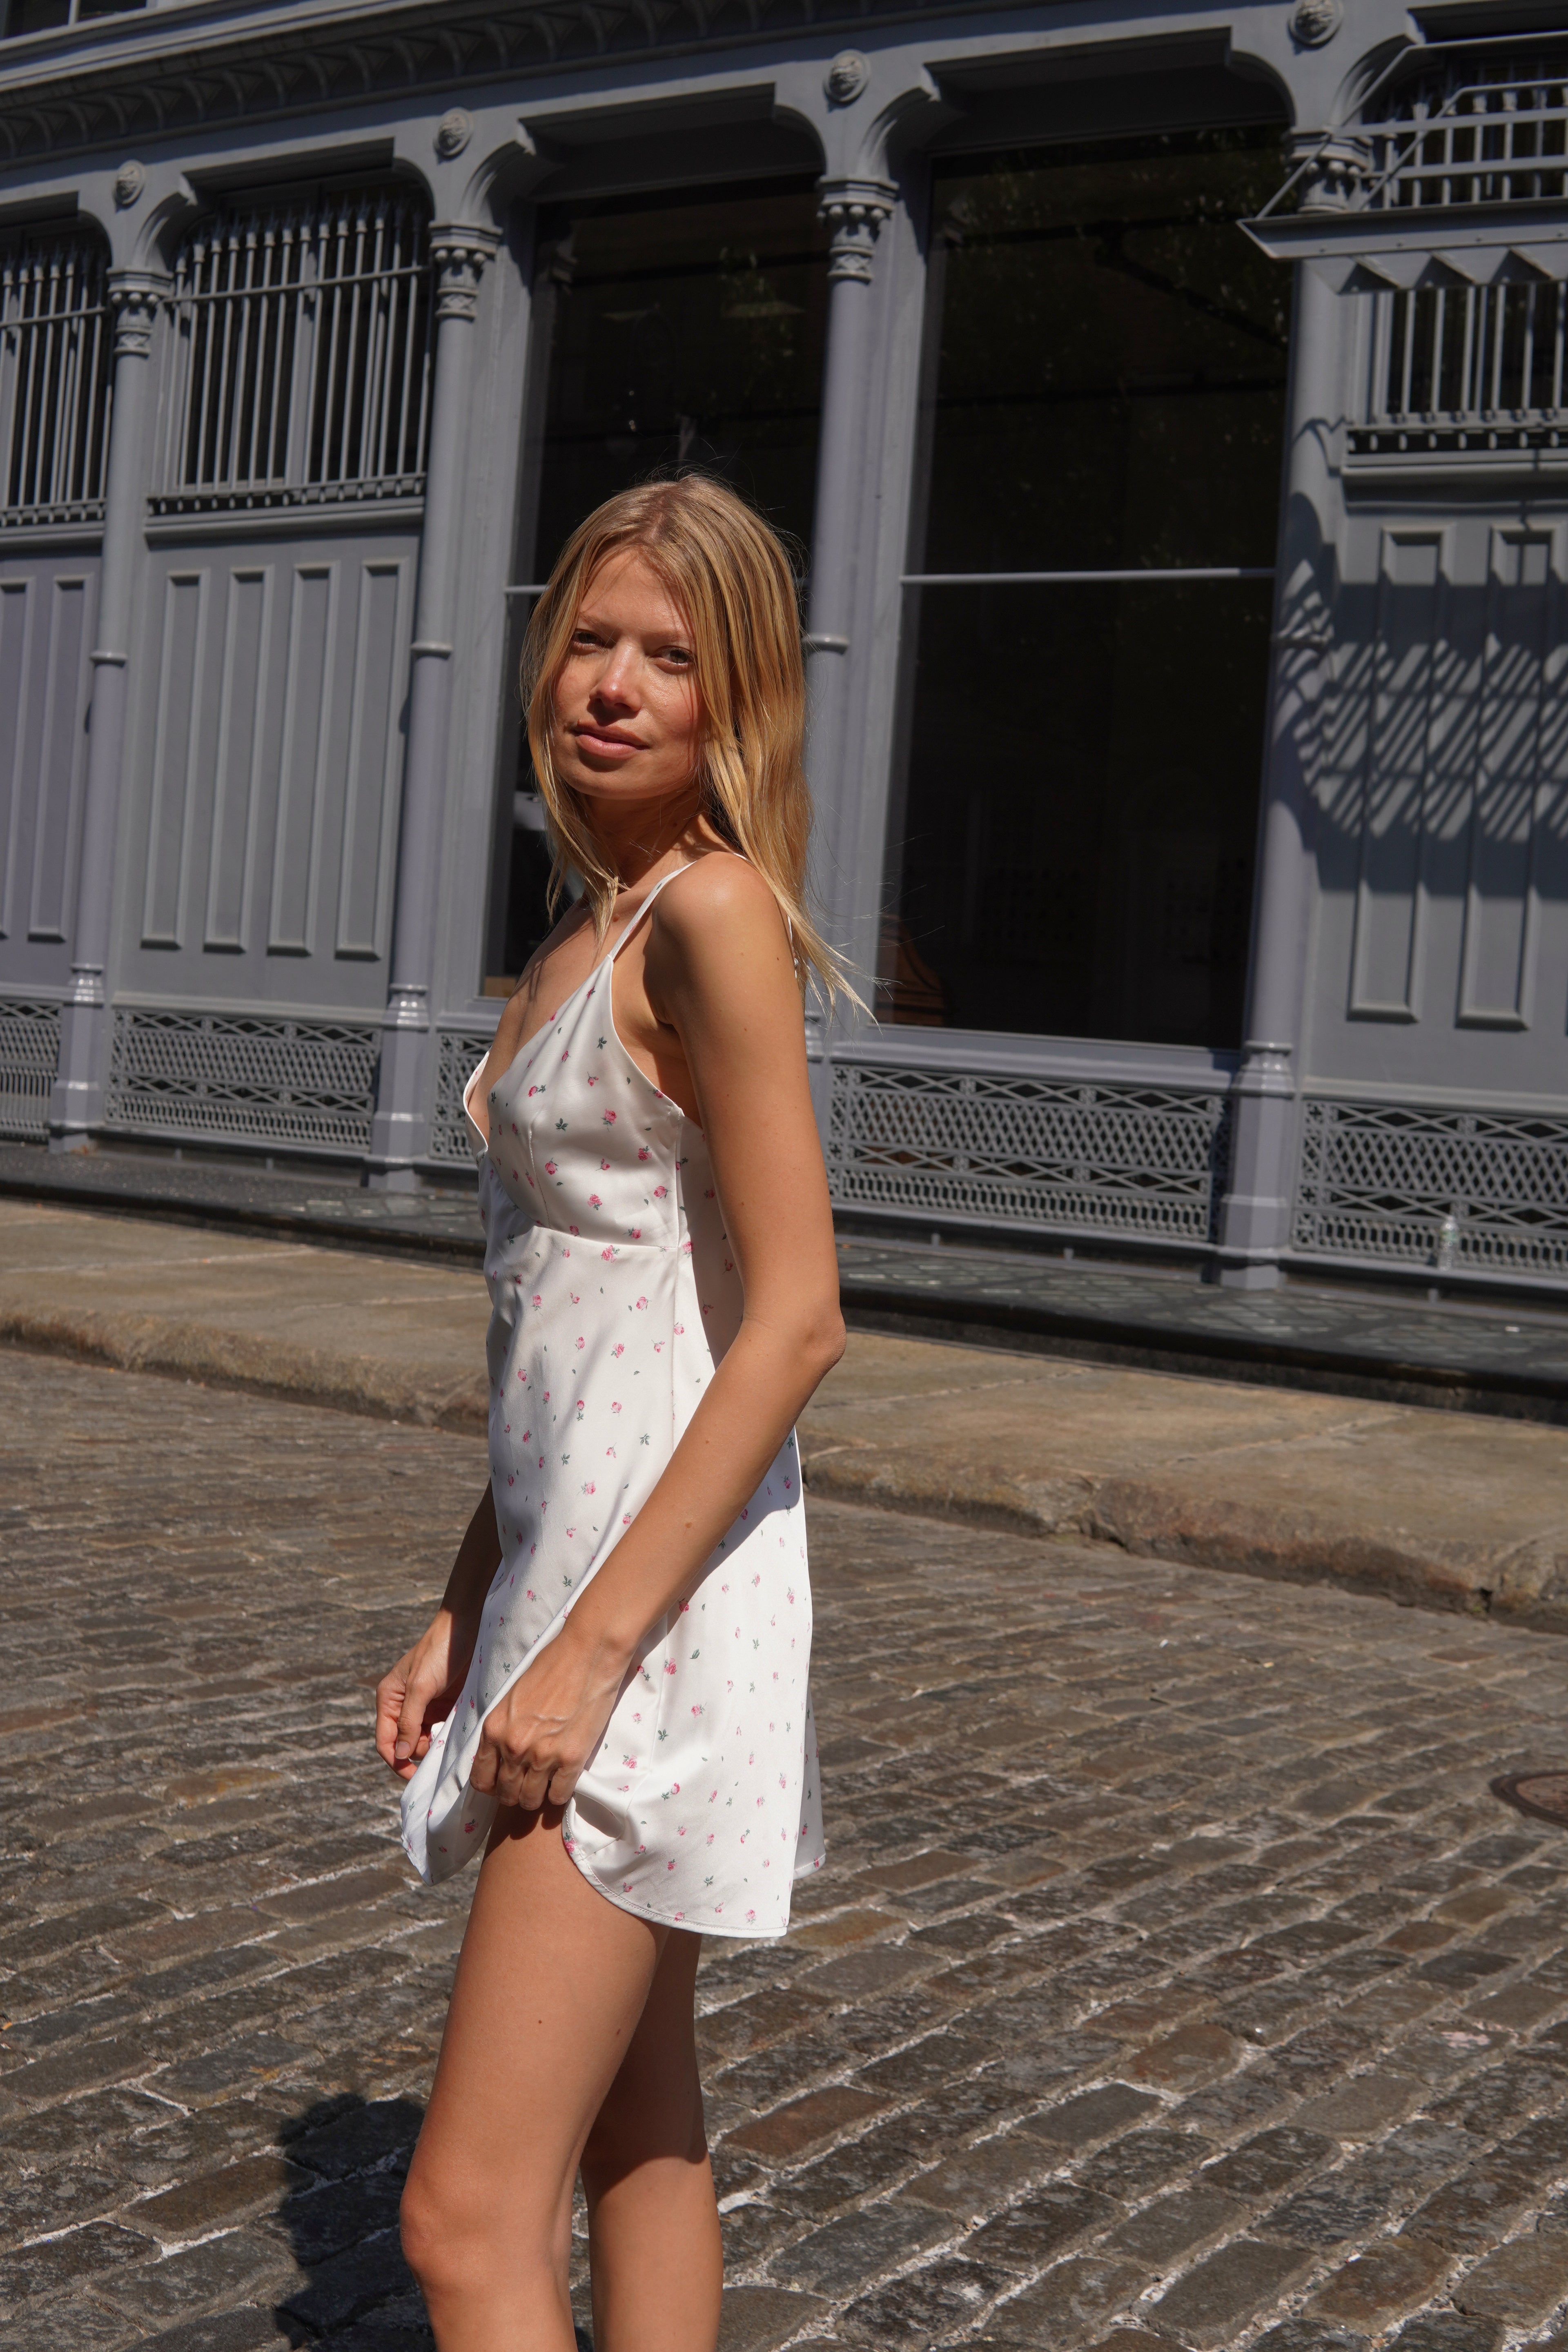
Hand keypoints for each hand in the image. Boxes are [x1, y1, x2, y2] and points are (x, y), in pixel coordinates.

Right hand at [375, 1608, 478, 1781]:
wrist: (469, 1628)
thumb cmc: (440, 1652)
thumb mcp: (420, 1686)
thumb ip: (408, 1720)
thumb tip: (400, 1754)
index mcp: (389, 1699)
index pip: (386, 1742)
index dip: (396, 1762)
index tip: (415, 1776)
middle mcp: (404, 1706)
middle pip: (405, 1745)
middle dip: (418, 1753)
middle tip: (439, 1749)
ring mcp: (426, 1707)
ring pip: (424, 1741)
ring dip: (435, 1746)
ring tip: (450, 1738)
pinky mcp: (446, 1706)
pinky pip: (442, 1731)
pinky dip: (447, 1737)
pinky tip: (457, 1734)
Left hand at [470, 1621, 628, 1812]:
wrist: (587, 1653)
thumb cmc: (552, 1666)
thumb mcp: (513, 1697)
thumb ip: (504, 1728)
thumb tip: (502, 1753)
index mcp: (495, 1729)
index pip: (481, 1779)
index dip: (492, 1785)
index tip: (502, 1781)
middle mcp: (514, 1747)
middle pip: (506, 1794)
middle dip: (515, 1793)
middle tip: (528, 1783)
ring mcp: (543, 1755)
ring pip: (530, 1800)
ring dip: (537, 1796)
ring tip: (546, 1785)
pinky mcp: (572, 1758)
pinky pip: (558, 1795)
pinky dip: (560, 1793)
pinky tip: (564, 1779)